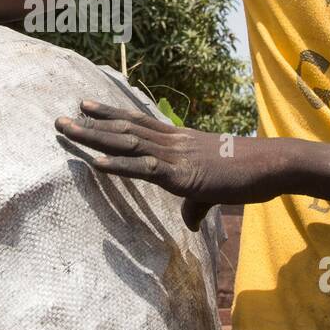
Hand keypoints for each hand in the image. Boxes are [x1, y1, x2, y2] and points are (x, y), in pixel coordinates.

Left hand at [55, 99, 269, 230]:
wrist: (270, 165)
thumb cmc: (245, 174)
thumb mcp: (213, 191)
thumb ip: (195, 205)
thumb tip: (191, 225)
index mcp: (177, 140)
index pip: (137, 122)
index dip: (109, 113)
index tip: (85, 104)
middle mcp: (171, 142)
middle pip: (123, 128)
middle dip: (90, 124)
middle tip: (59, 118)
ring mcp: (175, 156)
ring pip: (126, 142)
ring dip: (93, 137)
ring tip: (67, 129)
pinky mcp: (181, 175)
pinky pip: (143, 168)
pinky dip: (118, 165)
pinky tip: (95, 162)